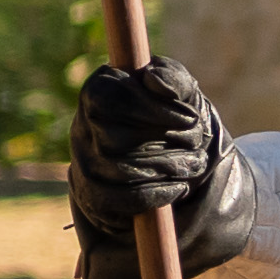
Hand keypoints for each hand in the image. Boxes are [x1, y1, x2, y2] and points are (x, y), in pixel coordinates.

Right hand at [64, 57, 255, 278]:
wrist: (186, 172)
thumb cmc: (181, 125)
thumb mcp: (186, 97)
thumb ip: (174, 80)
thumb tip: (152, 79)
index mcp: (100, 92)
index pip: (108, 96)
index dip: (149, 107)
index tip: (188, 117)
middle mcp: (83, 126)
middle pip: (112, 134)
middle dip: (163, 139)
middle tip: (196, 141)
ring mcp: (83, 164)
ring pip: (116, 167)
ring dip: (164, 167)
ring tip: (193, 164)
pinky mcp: (92, 197)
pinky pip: (114, 199)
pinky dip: (152, 195)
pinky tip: (178, 188)